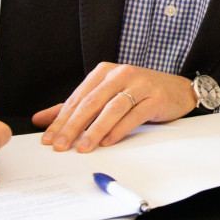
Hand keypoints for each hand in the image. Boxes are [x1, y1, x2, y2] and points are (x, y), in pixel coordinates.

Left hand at [32, 62, 196, 152]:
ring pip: (111, 108)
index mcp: (105, 72)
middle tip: (60, 146)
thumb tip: (41, 119)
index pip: (78, 98)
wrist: (178, 90)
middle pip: (91, 102)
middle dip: (73, 126)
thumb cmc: (139, 94)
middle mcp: (121, 74)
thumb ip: (74, 107)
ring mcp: (140, 84)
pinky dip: (118, 129)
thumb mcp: (106, 96)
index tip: (48, 139)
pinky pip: (133, 115)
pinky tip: (107, 141)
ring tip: (83, 147)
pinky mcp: (155, 97)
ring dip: (95, 129)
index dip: (61, 120)